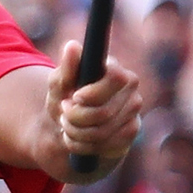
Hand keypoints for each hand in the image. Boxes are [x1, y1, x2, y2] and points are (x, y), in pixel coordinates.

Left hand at [45, 40, 141, 171]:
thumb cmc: (65, 96)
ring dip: (76, 132)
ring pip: (103, 132)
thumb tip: (72, 46)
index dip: (94, 92)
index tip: (75, 97)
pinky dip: (83, 145)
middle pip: (105, 111)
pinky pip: (106, 146)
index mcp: (115, 69)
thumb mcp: (58, 83)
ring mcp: (133, 113)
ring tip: (65, 124)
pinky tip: (76, 138)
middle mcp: (131, 90)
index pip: (116, 78)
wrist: (69, 122)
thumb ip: (66, 68)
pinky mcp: (130, 133)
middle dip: (76, 117)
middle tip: (63, 113)